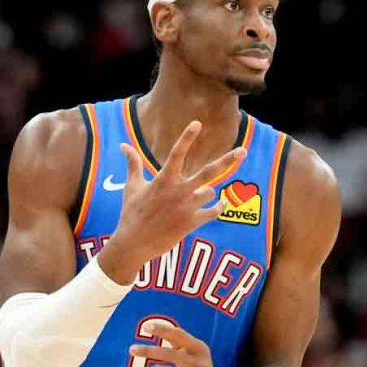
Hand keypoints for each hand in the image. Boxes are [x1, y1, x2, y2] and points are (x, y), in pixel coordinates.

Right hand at [99, 121, 244, 283]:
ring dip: (206, 192)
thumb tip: (123, 145)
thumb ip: (132, 163)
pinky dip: (218, 207)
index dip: (187, 137)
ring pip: (210, 192)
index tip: (197, 123)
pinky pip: (214, 211)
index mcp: (163, 179)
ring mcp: (187, 207)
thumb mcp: (132, 186)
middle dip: (227, 161)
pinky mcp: (191, 222)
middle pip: (209, 172)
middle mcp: (178, 190)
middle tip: (243, 151)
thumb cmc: (131, 213)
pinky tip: (220, 203)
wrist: (134, 243)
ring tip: (195, 198)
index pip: (178, 153)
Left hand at [129, 323, 224, 366]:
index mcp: (198, 348)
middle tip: (132, 349)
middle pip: (172, 354)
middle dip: (150, 351)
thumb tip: (151, 325)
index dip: (162, 330)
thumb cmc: (197, 365)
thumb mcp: (193, 350)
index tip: (146, 327)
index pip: (179, 335)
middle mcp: (199, 363)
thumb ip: (176, 339)